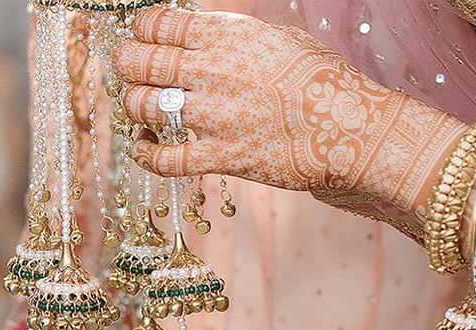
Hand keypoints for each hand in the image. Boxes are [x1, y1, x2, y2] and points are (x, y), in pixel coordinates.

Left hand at [114, 8, 464, 221]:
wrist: (349, 129)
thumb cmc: (324, 83)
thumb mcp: (281, 40)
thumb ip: (239, 40)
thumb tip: (213, 38)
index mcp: (227, 35)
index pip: (160, 24)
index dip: (141, 32)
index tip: (140, 39)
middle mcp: (213, 71)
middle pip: (143, 62)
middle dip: (126, 66)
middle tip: (127, 72)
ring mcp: (215, 116)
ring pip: (146, 106)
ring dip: (133, 107)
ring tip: (137, 110)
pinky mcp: (224, 156)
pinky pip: (169, 159)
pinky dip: (146, 155)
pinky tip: (141, 149)